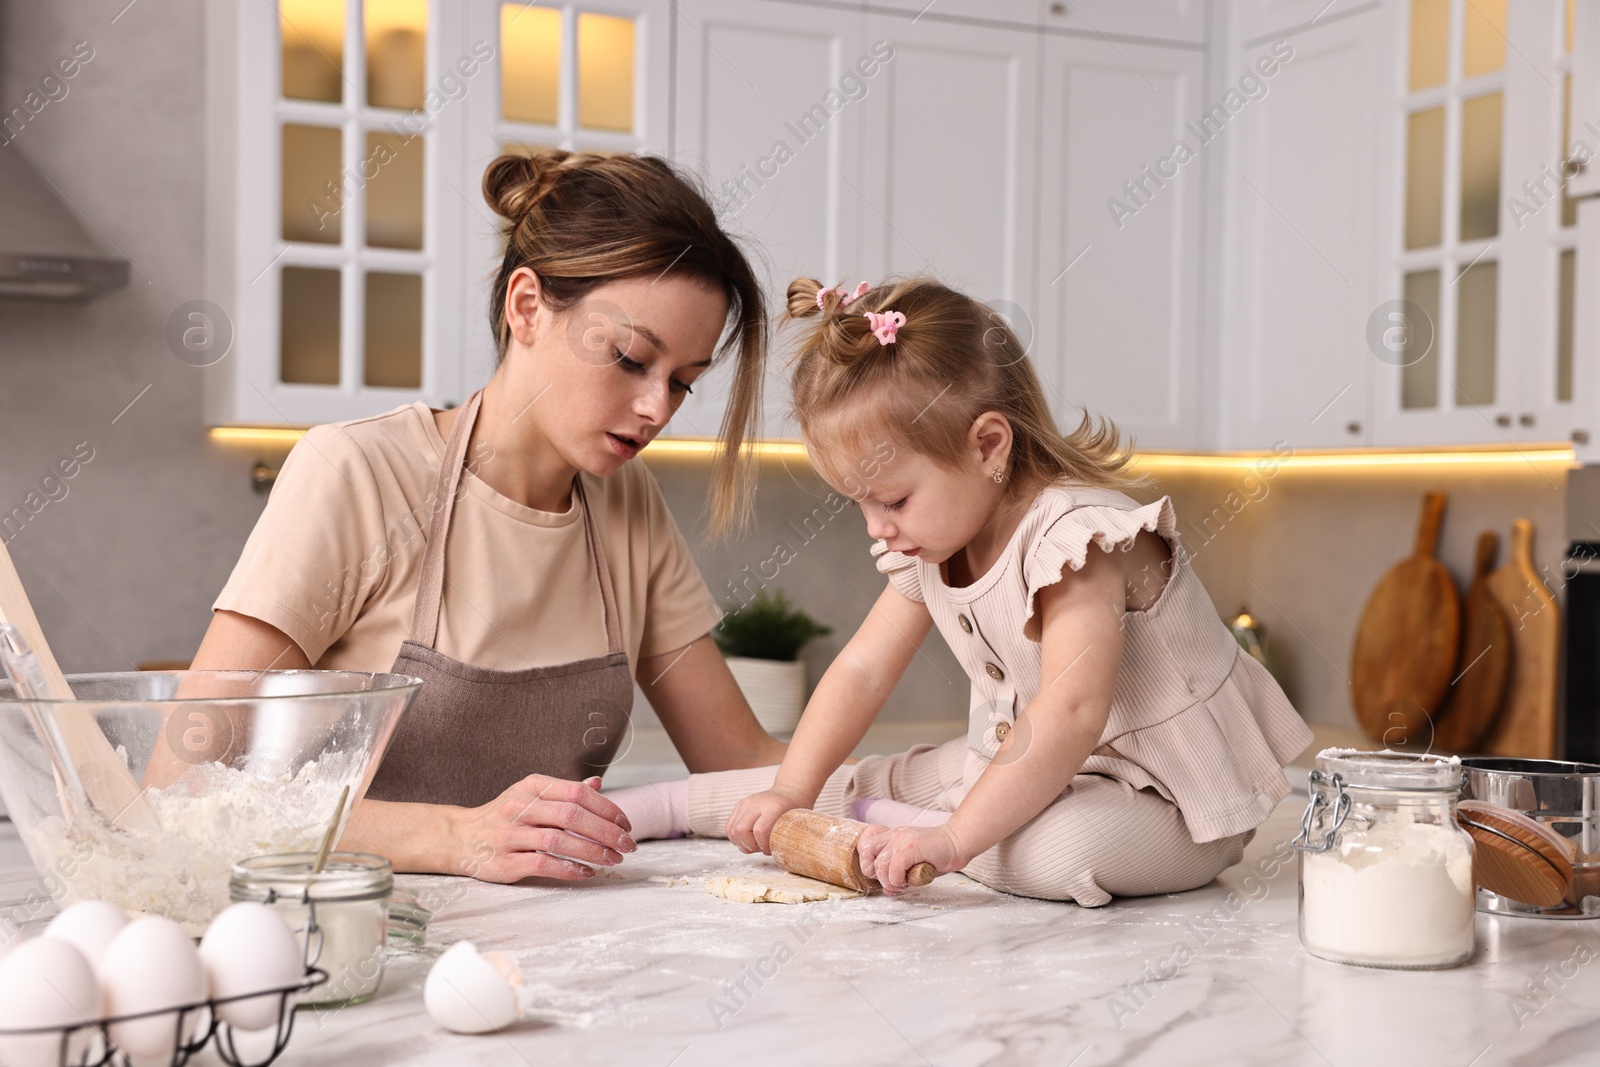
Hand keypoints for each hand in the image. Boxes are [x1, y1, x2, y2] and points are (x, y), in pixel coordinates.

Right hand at [451, 774, 636, 882]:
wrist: (459, 837)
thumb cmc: (504, 816)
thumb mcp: (530, 795)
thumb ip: (563, 792)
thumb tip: (597, 784)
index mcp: (532, 786)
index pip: (577, 793)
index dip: (607, 808)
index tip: (626, 825)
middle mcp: (520, 806)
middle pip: (572, 815)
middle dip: (606, 832)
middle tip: (627, 846)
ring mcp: (510, 834)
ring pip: (558, 840)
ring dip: (592, 851)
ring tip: (613, 860)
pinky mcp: (504, 861)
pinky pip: (541, 863)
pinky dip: (568, 868)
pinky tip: (586, 872)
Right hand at [726, 786, 810, 853]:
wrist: (790, 792)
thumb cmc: (795, 811)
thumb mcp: (797, 824)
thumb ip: (786, 839)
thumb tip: (777, 856)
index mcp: (774, 807)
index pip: (760, 830)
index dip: (763, 846)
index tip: (771, 850)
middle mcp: (757, 802)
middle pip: (741, 829)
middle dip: (749, 846)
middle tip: (760, 848)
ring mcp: (746, 803)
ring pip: (732, 829)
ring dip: (741, 843)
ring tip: (754, 845)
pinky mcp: (739, 805)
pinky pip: (729, 826)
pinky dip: (736, 838)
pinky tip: (748, 840)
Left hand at [855, 823, 967, 894]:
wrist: (958, 843)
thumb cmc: (938, 855)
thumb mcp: (912, 859)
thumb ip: (897, 868)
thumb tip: (888, 887)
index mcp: (893, 835)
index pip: (866, 844)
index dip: (867, 862)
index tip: (879, 875)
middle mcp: (895, 835)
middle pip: (868, 853)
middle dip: (875, 874)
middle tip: (890, 884)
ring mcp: (902, 839)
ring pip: (880, 864)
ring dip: (888, 881)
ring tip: (901, 885)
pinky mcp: (912, 847)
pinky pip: (895, 867)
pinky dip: (898, 879)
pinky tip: (907, 881)